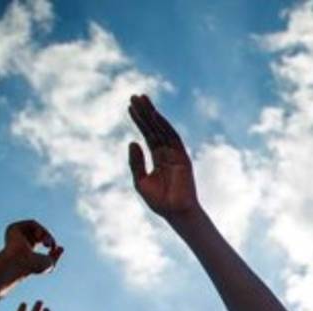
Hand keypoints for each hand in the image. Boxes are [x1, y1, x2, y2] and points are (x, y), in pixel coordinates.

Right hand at [0, 220, 62, 279]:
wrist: (20, 262)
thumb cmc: (33, 266)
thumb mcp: (48, 263)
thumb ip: (55, 256)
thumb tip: (61, 247)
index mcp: (26, 249)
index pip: (41, 239)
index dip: (50, 242)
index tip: (53, 248)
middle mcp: (20, 240)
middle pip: (40, 233)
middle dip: (49, 238)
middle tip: (50, 246)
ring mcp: (16, 234)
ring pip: (37, 228)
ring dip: (46, 234)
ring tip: (46, 243)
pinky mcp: (14, 228)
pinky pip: (32, 223)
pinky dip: (40, 229)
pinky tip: (39, 237)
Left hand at [128, 94, 198, 219]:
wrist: (176, 213)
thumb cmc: (159, 201)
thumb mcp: (140, 181)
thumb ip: (136, 162)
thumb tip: (132, 141)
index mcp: (158, 158)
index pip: (148, 135)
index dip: (139, 121)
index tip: (130, 107)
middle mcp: (167, 153)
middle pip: (154, 129)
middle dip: (144, 112)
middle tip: (134, 96)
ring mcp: (175, 154)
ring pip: (162, 130)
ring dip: (152, 114)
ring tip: (141, 99)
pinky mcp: (182, 158)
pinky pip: (173, 138)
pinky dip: (164, 125)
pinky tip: (154, 114)